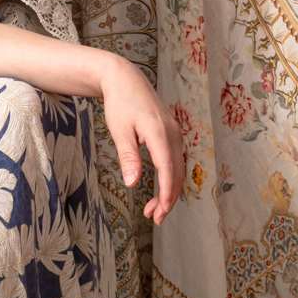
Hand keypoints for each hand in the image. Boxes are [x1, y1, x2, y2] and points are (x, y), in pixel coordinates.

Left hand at [97, 56, 183, 223]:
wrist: (125, 78)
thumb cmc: (120, 103)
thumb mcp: (119, 131)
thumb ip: (128, 157)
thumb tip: (132, 184)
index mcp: (159, 132)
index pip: (168, 170)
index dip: (167, 194)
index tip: (160, 213)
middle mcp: (172, 132)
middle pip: (177, 172)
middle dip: (169, 198)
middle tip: (155, 218)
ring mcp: (174, 132)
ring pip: (178, 168)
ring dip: (169, 189)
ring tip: (154, 208)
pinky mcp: (171, 132)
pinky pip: (175, 159)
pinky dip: (170, 176)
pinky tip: (160, 188)